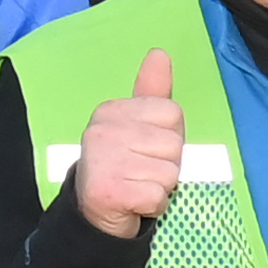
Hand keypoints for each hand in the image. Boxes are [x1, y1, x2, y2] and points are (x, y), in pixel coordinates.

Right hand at [71, 47, 187, 239]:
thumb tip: (160, 54)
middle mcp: (102, 131)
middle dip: (168, 165)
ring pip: (169, 173)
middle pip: (174, 144)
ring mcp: (103, 161)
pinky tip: (134, 203)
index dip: (169, 136)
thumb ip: (152, 92)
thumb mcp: (138, 125)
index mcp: (112, 110)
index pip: (172, 114)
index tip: (148, 149)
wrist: (94, 213)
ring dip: (161, 187)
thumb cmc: (125, 165)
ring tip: (138, 186)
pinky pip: (158, 197)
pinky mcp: (108, 191)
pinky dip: (153, 206)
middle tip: (142, 172)